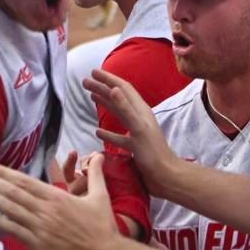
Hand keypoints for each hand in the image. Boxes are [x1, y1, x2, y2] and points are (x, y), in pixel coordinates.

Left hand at [0, 154, 119, 249]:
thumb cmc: (102, 227)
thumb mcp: (100, 196)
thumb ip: (95, 174)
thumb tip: (98, 154)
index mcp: (57, 197)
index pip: (25, 181)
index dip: (4, 173)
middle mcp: (45, 210)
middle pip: (12, 192)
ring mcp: (40, 228)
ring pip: (9, 209)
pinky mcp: (38, 245)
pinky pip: (14, 231)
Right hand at [84, 69, 180, 198]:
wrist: (165, 177)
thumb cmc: (153, 154)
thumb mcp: (137, 128)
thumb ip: (125, 108)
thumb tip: (112, 88)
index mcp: (140, 110)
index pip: (122, 88)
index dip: (108, 78)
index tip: (92, 71)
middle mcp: (138, 117)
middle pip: (118, 97)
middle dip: (102, 87)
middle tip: (84, 82)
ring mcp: (136, 131)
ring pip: (117, 113)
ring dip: (104, 103)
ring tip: (90, 96)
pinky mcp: (133, 146)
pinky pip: (118, 135)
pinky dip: (107, 131)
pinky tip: (98, 131)